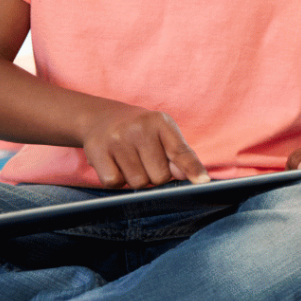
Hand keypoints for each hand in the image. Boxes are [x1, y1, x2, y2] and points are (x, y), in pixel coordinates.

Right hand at [82, 104, 209, 188]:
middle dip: (155, 176)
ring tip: (131, 161)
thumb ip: (178, 154)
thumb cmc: (140, 130)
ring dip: (136, 179)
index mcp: (160, 122)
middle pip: (159, 176)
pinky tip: (116, 165)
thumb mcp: (163, 133)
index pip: (180, 151)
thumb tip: (186, 176)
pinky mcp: (97, 151)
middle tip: (146, 161)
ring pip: (137, 183)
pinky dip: (117, 180)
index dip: (192, 169)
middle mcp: (139, 129)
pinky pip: (114, 183)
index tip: (203, 182)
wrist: (101, 117)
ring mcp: (117, 139)